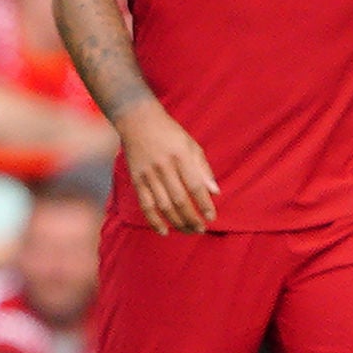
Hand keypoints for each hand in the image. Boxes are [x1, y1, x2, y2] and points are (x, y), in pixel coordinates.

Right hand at [114, 99, 216, 232]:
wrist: (137, 120)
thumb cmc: (169, 133)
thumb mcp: (191, 145)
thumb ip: (203, 169)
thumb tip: (216, 192)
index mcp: (181, 155)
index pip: (195, 185)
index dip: (204, 204)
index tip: (211, 217)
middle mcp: (164, 166)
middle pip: (179, 199)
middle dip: (192, 218)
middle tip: (201, 229)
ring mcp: (148, 174)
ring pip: (164, 206)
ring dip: (177, 222)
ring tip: (188, 231)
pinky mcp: (136, 180)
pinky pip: (146, 205)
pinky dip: (154, 221)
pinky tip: (164, 232)